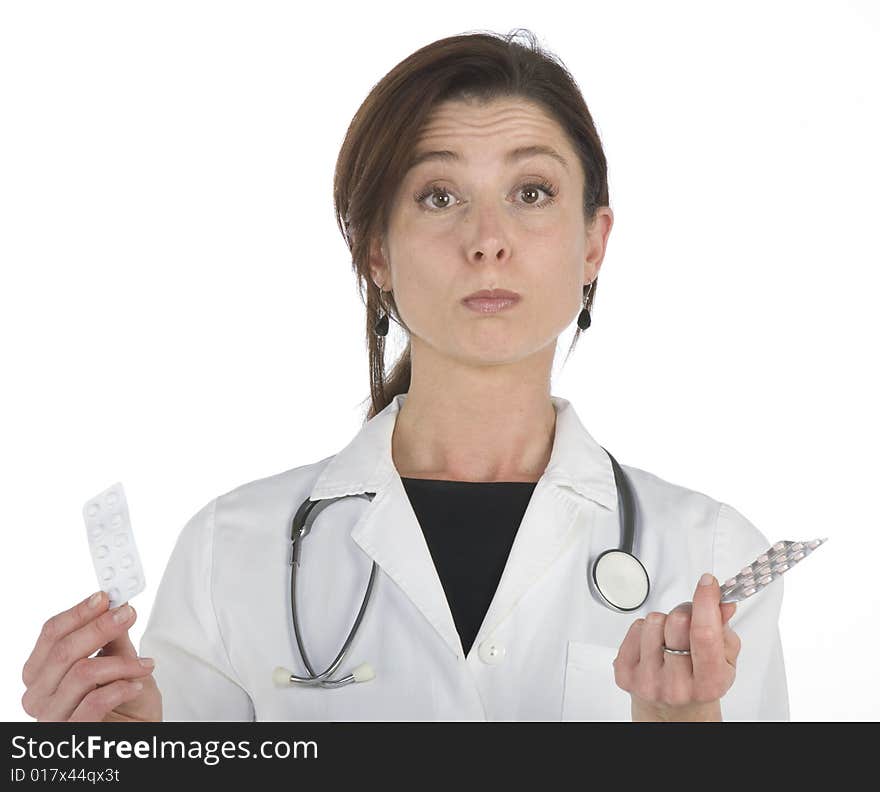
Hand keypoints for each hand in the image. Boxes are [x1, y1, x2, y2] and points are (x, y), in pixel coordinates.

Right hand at [21, 591, 161, 721]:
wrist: (137, 734)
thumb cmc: (126, 704)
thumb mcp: (122, 662)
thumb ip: (114, 636)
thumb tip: (116, 604)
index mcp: (42, 673)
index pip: (51, 634)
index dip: (78, 612)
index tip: (105, 597)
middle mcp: (39, 695)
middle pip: (63, 651)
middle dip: (100, 628)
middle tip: (128, 615)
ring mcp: (52, 717)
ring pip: (81, 673)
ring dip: (121, 663)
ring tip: (144, 664)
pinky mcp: (72, 733)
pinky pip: (94, 702)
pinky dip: (121, 688)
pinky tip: (136, 686)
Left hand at [612, 573, 741, 721]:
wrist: (673, 712)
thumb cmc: (699, 682)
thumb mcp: (724, 661)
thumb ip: (725, 630)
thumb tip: (723, 603)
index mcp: (708, 683)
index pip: (705, 634)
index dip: (706, 602)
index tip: (708, 583)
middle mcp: (677, 686)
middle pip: (678, 621)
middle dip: (687, 610)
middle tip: (690, 618)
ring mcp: (648, 681)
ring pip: (654, 620)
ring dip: (664, 621)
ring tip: (670, 637)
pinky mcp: (625, 675)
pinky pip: (635, 627)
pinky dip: (645, 629)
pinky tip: (654, 645)